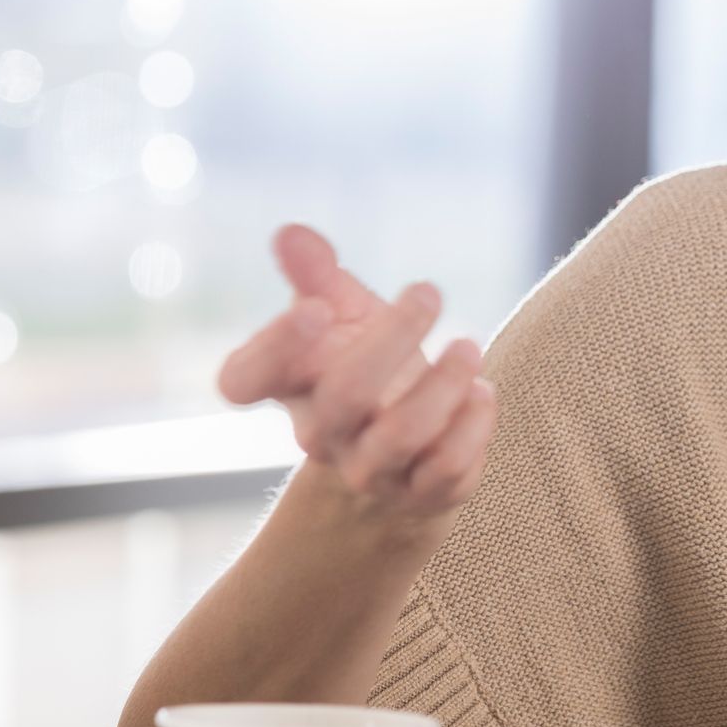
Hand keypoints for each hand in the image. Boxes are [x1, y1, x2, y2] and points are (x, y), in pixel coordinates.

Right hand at [217, 225, 496, 520]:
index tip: (317, 308)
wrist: (408, 447)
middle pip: (345, 395)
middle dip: (393, 336)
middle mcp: (321, 435)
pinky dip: (472, 425)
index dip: (274, 347)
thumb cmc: (367, 363)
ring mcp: (370, 470)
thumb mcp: (343, 313)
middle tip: (429, 291)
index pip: (244, 381)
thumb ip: (317, 275)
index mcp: (288, 387)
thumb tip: (291, 233)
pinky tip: (482, 392)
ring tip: (469, 345)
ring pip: (401, 435)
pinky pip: (446, 469)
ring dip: (443, 383)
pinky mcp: (422, 493)